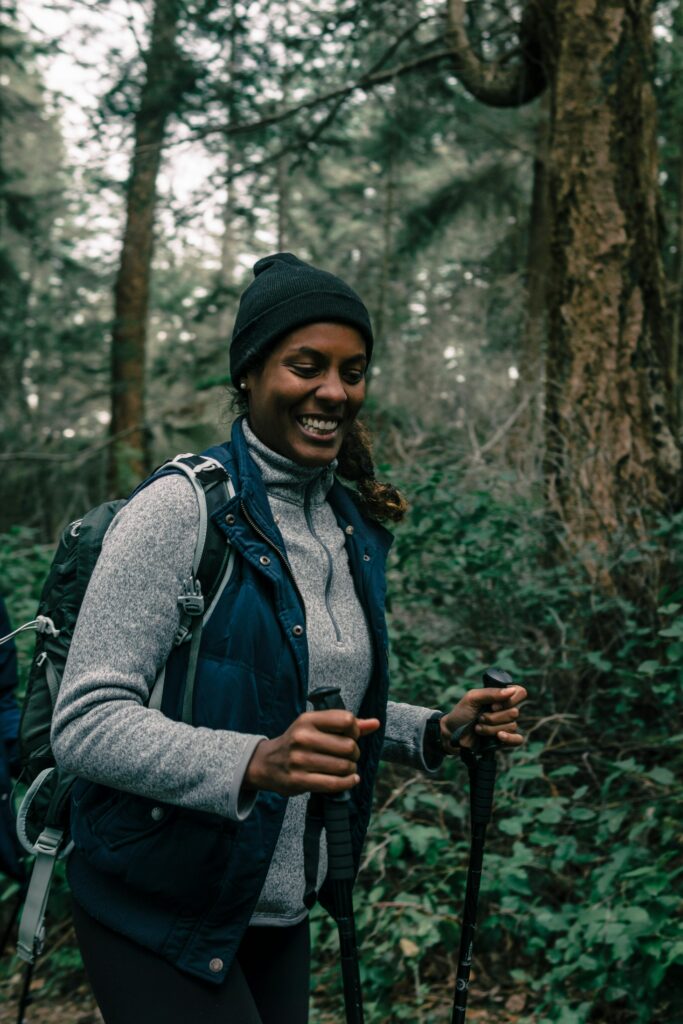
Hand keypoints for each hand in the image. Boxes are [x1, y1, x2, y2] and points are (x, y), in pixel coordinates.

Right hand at [244, 710, 380, 795]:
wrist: (267, 764)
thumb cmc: (298, 743)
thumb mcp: (316, 727)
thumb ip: (345, 725)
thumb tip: (375, 724)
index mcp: (308, 720)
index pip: (346, 720)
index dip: (355, 730)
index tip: (351, 736)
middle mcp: (302, 737)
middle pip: (348, 746)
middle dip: (354, 753)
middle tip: (349, 756)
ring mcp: (299, 760)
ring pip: (343, 766)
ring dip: (351, 769)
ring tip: (347, 768)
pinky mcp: (299, 780)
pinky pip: (334, 784)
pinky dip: (348, 783)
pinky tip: (350, 780)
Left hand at [439, 684, 526, 751]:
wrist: (453, 733)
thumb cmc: (462, 712)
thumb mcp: (472, 698)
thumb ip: (490, 693)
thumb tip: (511, 690)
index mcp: (500, 696)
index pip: (520, 692)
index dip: (509, 700)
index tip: (493, 705)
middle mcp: (506, 710)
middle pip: (514, 712)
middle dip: (493, 717)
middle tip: (480, 717)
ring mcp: (506, 725)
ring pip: (511, 726)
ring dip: (491, 728)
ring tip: (478, 727)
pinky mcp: (505, 739)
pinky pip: (518, 739)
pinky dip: (509, 738)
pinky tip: (498, 736)